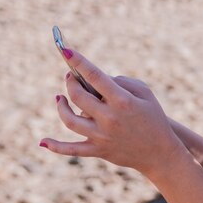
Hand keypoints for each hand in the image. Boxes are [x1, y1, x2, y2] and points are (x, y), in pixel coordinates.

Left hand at [40, 48, 186, 178]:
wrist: (160, 152)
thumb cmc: (153, 117)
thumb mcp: (145, 93)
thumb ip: (122, 82)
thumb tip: (98, 79)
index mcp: (122, 101)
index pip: (95, 76)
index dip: (78, 62)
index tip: (65, 49)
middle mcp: (109, 118)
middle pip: (78, 96)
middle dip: (70, 82)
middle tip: (69, 76)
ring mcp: (101, 137)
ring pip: (70, 120)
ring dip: (61, 106)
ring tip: (60, 97)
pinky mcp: (98, 151)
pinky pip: (71, 150)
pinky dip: (56, 146)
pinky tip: (42, 141)